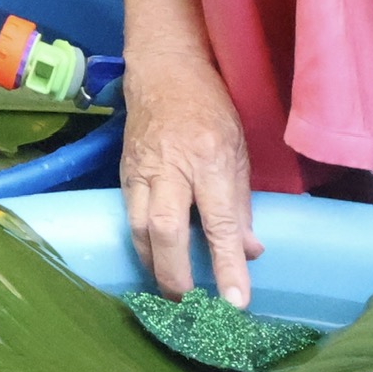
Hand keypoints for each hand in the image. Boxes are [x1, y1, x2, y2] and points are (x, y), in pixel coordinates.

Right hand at [122, 48, 262, 305]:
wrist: (163, 68)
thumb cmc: (209, 106)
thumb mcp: (239, 148)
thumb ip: (241, 204)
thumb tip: (249, 252)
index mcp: (210, 158)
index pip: (219, 221)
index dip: (227, 264)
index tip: (235, 301)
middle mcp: (172, 166)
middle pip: (166, 229)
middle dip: (176, 272)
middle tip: (189, 303)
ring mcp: (141, 168)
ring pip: (138, 227)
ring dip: (153, 264)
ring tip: (170, 290)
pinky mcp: (123, 171)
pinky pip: (128, 215)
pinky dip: (140, 243)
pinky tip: (152, 260)